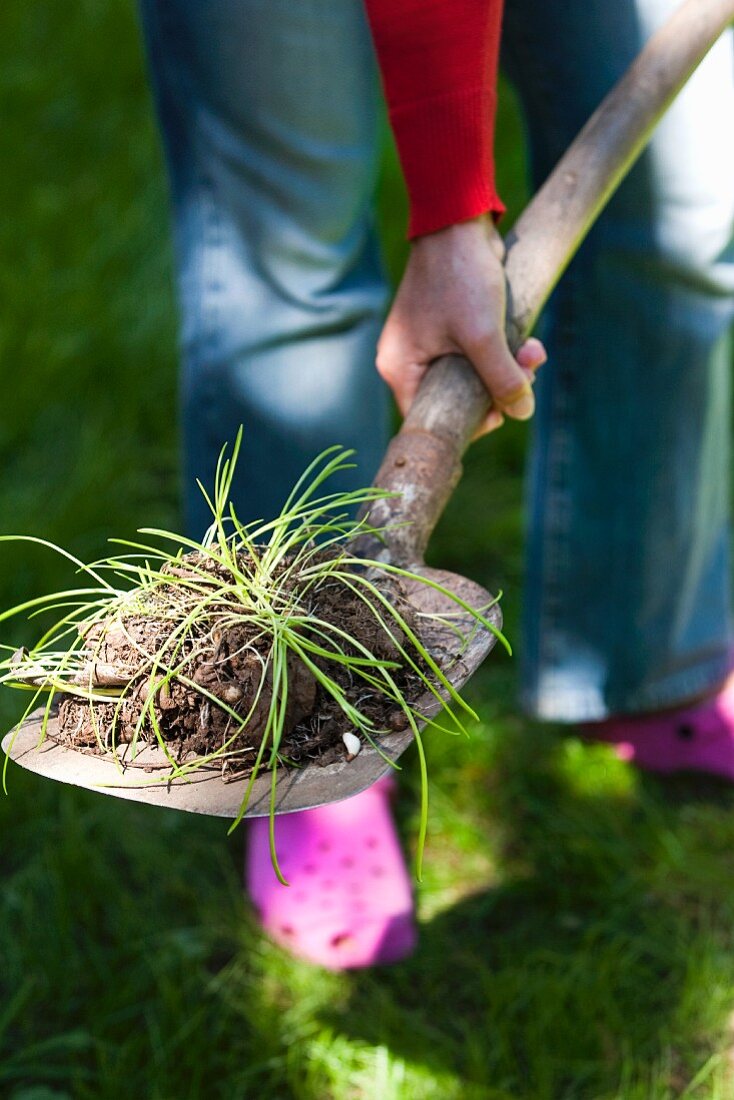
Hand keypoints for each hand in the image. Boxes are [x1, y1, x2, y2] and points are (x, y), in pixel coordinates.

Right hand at [376, 214, 546, 434]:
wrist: (459, 219)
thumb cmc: (460, 277)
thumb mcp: (483, 336)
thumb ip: (502, 378)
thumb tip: (522, 411)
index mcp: (401, 369)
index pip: (431, 417)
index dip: (469, 422)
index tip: (502, 412)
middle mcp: (409, 359)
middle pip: (457, 398)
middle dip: (498, 389)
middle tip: (529, 375)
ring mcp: (429, 342)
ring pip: (473, 375)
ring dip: (509, 369)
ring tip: (534, 353)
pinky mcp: (449, 326)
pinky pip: (477, 353)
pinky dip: (503, 350)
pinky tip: (527, 341)